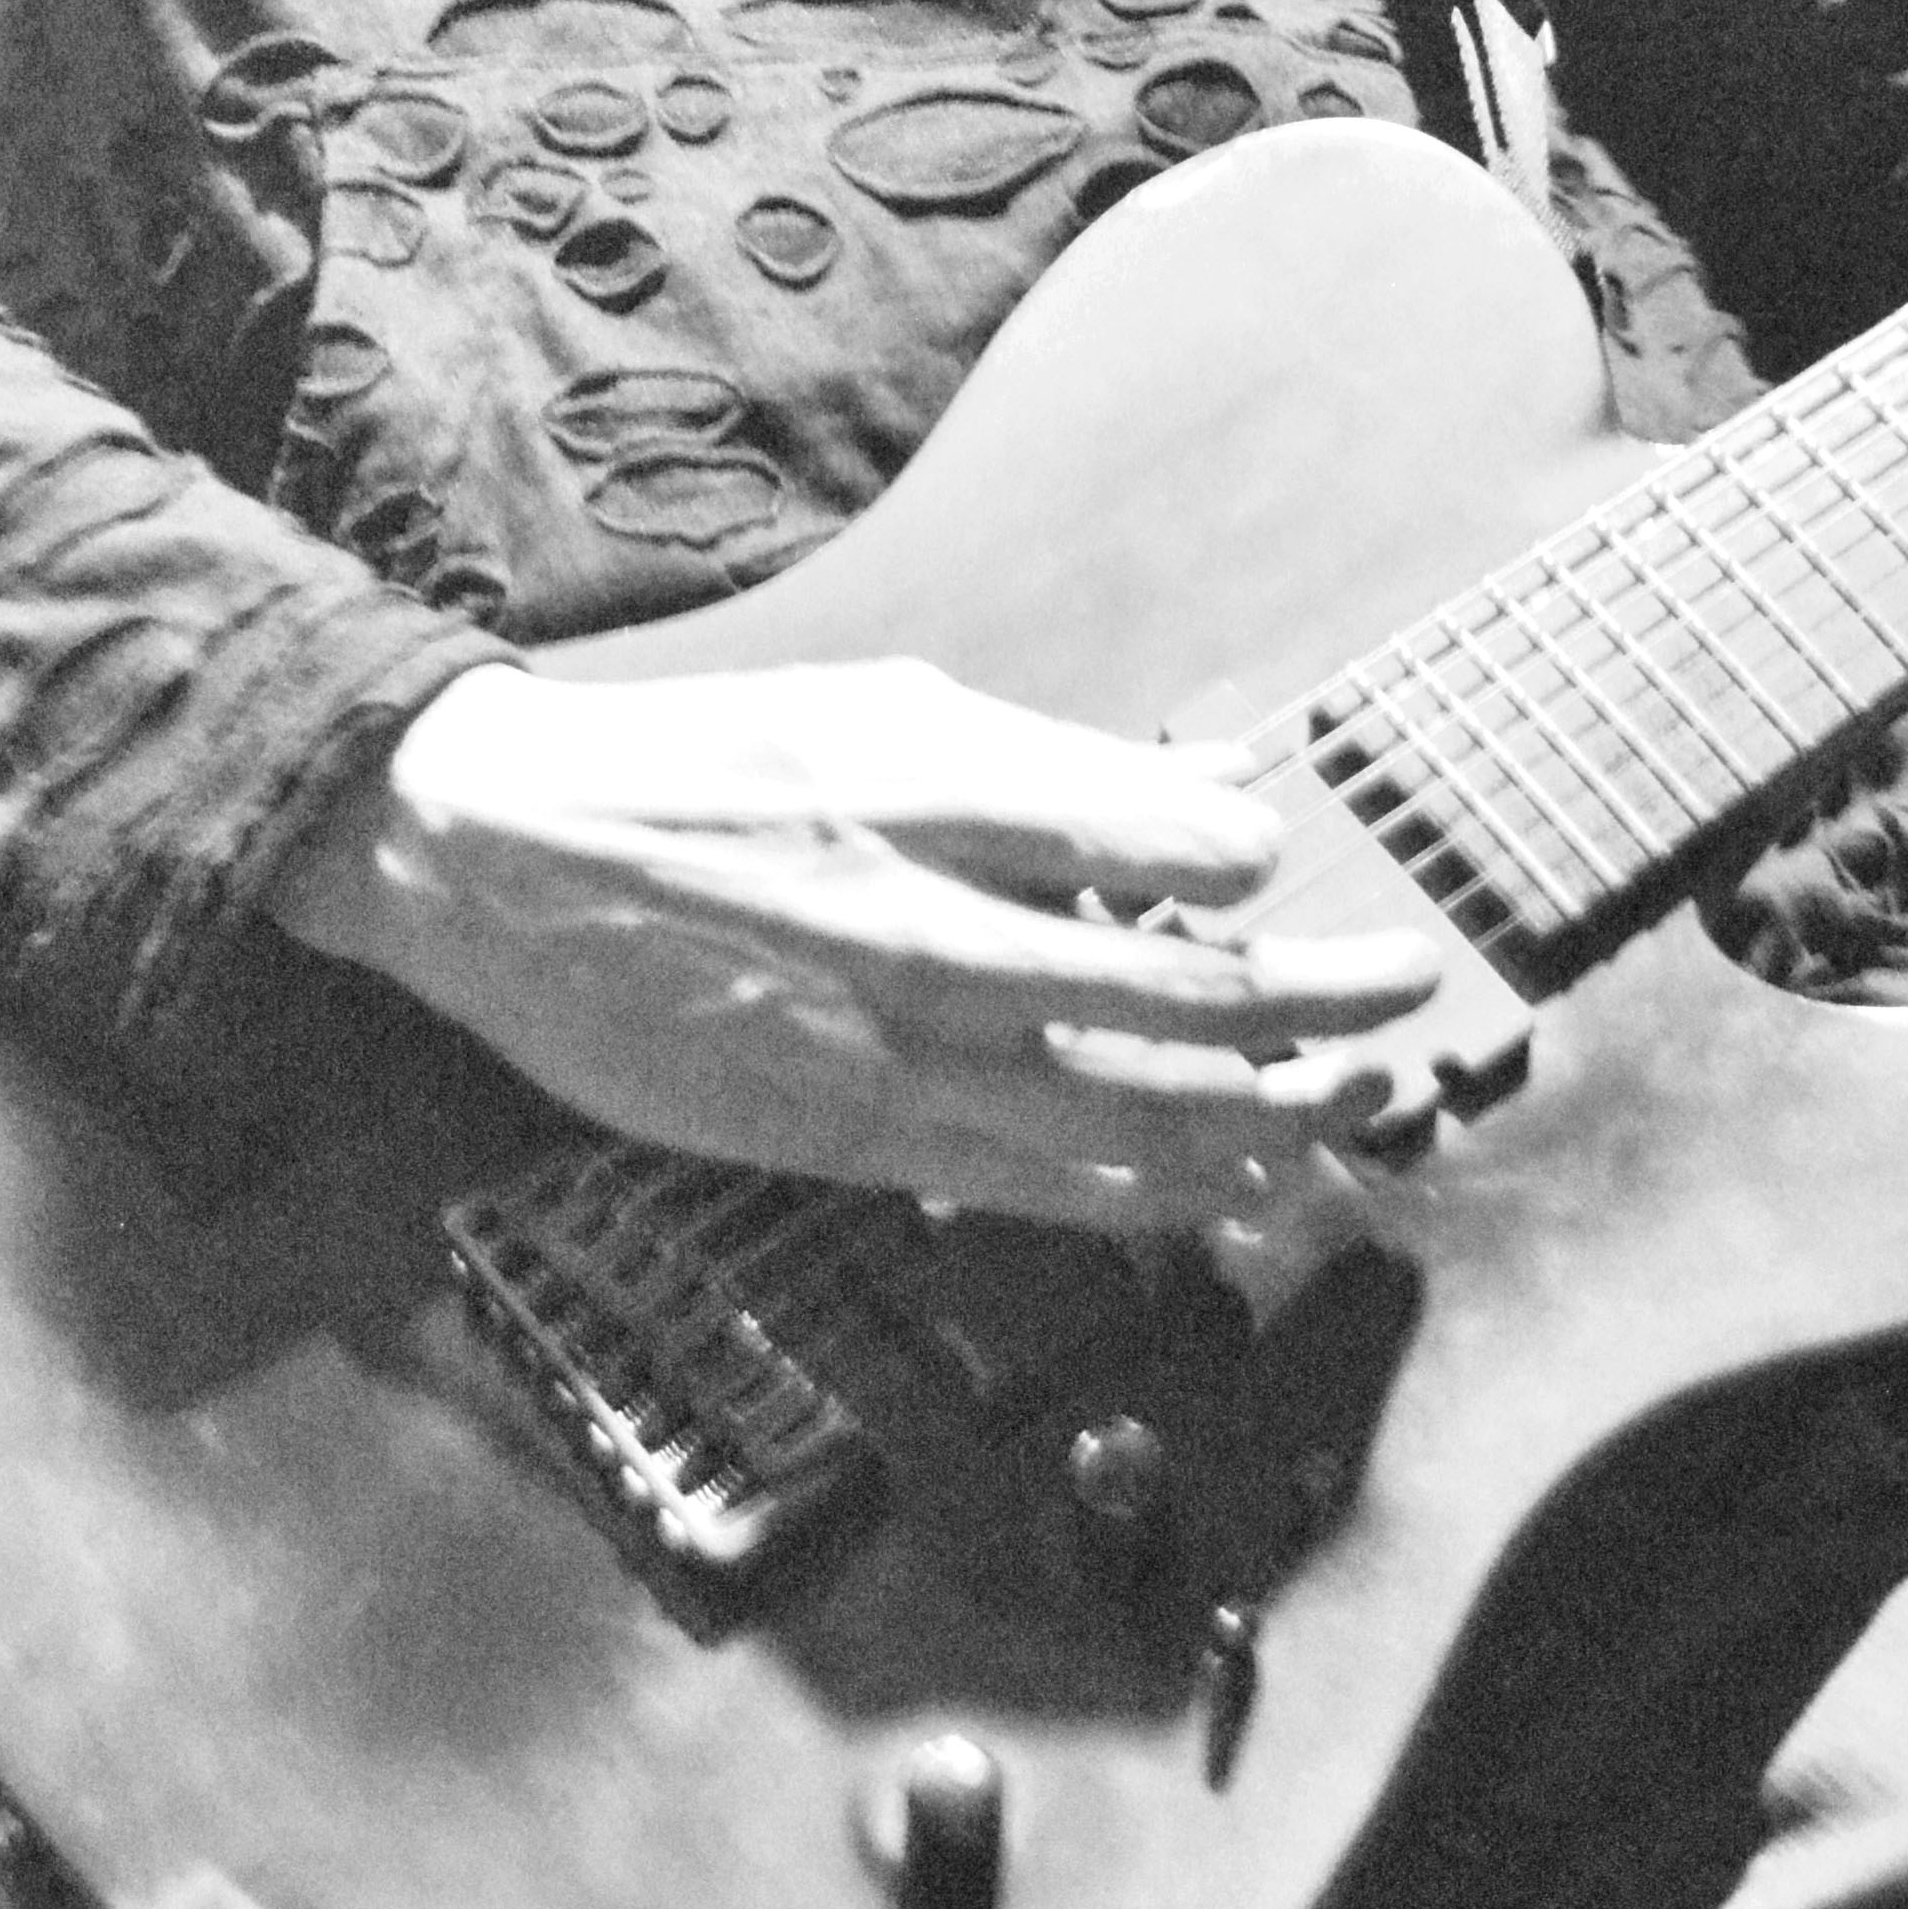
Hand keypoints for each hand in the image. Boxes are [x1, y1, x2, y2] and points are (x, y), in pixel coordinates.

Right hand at [276, 652, 1445, 1230]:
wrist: (498, 859)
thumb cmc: (705, 764)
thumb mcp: (889, 709)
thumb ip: (1063, 769)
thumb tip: (1230, 791)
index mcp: (932, 810)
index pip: (1158, 859)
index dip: (1272, 887)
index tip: (1335, 889)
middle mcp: (923, 947)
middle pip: (1174, 1013)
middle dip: (1318, 1021)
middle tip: (1408, 1004)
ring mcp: (883, 1064)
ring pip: (1120, 1130)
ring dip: (1263, 1132)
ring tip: (1354, 1120)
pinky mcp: (841, 1145)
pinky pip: (1027, 1188)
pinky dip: (1142, 1199)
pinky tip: (1218, 1194)